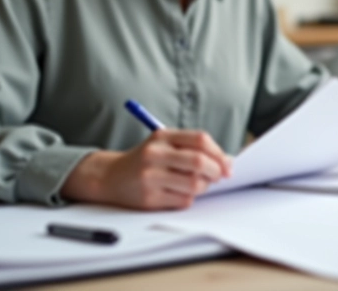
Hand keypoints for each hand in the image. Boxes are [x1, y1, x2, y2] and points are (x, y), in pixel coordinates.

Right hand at [61, 129, 232, 209]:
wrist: (110, 177)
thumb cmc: (145, 160)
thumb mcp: (164, 145)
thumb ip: (192, 148)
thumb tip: (227, 161)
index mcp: (162, 136)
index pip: (200, 140)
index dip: (219, 152)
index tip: (227, 164)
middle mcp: (155, 154)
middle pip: (199, 162)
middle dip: (216, 171)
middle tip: (219, 177)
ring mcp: (151, 177)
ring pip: (195, 184)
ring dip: (203, 187)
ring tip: (197, 184)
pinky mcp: (149, 198)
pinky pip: (184, 200)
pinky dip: (189, 198)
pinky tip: (179, 193)